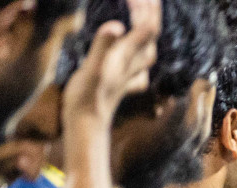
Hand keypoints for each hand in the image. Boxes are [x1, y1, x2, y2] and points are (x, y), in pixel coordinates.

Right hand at [61, 0, 159, 124]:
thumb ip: (104, 45)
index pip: (148, 26)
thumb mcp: (93, 68)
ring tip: (140, 15)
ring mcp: (128, 75)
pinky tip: (135, 52)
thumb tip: (116, 25)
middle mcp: (133, 64)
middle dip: (148, 13)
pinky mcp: (121, 83)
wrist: (87, 126)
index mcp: (129, 56)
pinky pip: (136, 64)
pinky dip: (136, 50)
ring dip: (144, 30)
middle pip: (149, 34)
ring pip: (145, 48)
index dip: (148, 7)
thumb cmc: (88, 96)